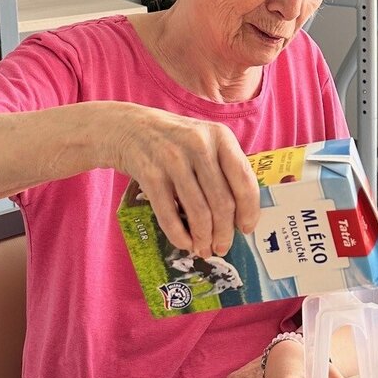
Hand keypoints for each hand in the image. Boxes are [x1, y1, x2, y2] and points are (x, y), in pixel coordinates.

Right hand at [111, 107, 258, 257]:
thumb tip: (240, 215)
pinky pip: (169, 215)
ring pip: (198, 212)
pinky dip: (179, 235)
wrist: (129, 128)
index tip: (246, 229)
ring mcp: (173, 160)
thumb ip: (224, 168)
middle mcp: (199, 146)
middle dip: (224, 233)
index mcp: (220, 137)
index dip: (249, 211)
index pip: (244, 180)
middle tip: (222, 247)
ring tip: (204, 249)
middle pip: (222, 202)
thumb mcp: (205, 141)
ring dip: (203, 238)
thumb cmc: (175, 141)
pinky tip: (184, 243)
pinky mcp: (150, 174)